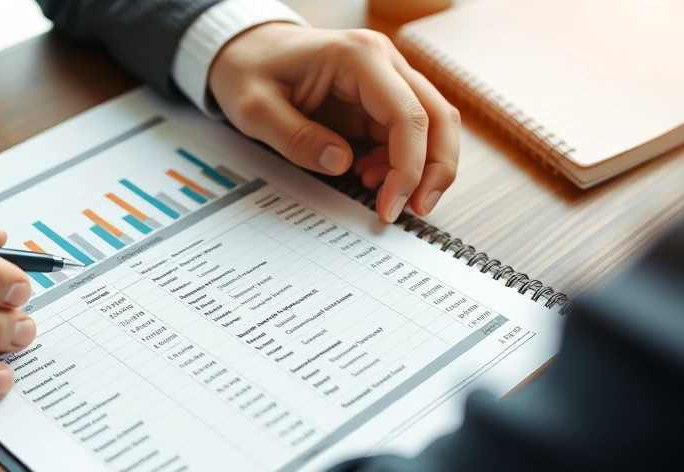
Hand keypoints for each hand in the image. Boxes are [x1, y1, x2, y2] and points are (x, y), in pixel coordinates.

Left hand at [209, 24, 459, 222]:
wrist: (246, 48)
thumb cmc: (249, 70)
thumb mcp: (255, 109)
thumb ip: (296, 138)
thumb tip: (342, 163)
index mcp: (358, 57)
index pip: (408, 115)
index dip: (409, 167)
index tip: (390, 206)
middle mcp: (383, 61)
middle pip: (438, 117)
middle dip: (436, 169)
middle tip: (417, 210)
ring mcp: (386, 78)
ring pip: (431, 126)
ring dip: (421, 168)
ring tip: (383, 197)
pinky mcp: (379, 98)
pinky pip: (407, 134)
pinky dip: (399, 163)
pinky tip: (368, 176)